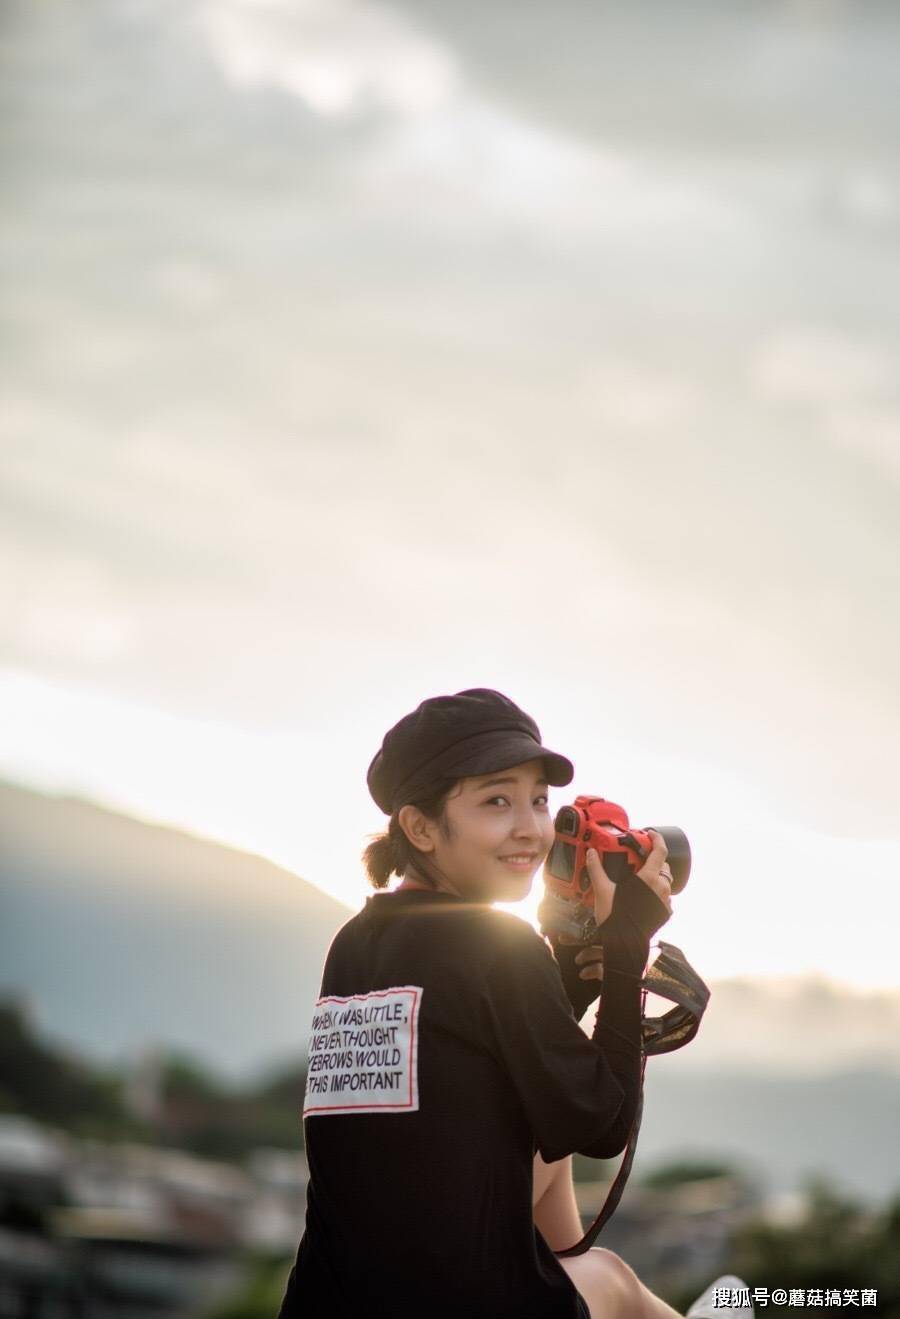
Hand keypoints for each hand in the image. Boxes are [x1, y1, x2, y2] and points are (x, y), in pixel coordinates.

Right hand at [556, 831, 673, 982]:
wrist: (625, 945)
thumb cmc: (615, 918)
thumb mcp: (603, 891)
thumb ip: (597, 870)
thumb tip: (591, 853)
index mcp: (649, 878)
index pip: (660, 851)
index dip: (657, 839)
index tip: (651, 834)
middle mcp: (661, 888)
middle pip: (663, 866)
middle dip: (653, 861)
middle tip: (639, 860)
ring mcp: (665, 901)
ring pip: (665, 882)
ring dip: (655, 877)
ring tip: (639, 880)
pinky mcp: (665, 913)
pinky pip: (664, 897)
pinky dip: (656, 892)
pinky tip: (643, 896)